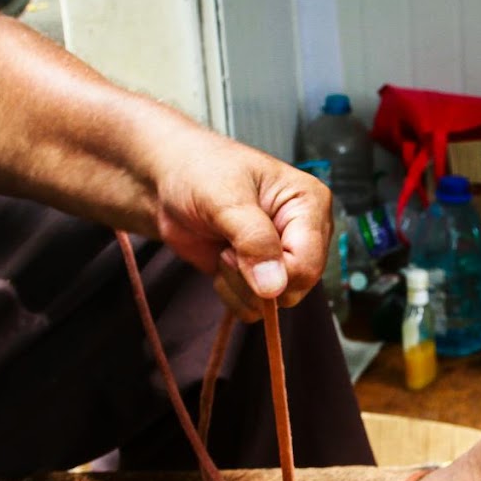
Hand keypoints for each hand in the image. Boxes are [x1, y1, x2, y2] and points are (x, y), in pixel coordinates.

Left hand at [147, 128, 332, 320]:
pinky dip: (231, 293)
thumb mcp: (225, 198)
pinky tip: (221, 262)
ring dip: (238, 285)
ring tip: (223, 249)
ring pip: (274, 303)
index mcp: (309, 205)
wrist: (170, 181)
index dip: (273, 271)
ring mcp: (284, 258)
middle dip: (251, 277)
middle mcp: (304, 235)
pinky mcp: (262, 276)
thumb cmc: (200, 172)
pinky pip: (255, 308)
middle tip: (226, 247)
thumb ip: (253, 239)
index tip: (234, 251)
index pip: (308, 264)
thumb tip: (274, 287)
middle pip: (295, 288)